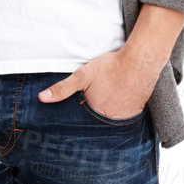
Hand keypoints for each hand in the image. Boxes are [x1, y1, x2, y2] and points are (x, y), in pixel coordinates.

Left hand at [38, 47, 159, 119]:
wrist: (140, 60)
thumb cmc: (111, 67)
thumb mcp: (82, 76)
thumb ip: (62, 88)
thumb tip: (42, 98)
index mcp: (98, 114)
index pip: (85, 124)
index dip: (82, 119)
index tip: (82, 115)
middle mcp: (113, 119)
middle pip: (99, 122)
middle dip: (95, 117)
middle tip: (96, 107)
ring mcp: (127, 116)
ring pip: (113, 119)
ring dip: (109, 114)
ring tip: (108, 101)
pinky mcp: (138, 110)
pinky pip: (126, 115)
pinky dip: (121, 110)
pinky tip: (119, 100)